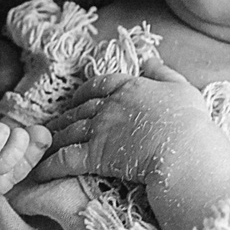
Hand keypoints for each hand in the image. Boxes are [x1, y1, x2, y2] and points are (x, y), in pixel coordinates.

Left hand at [30, 63, 221, 186]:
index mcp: (130, 87)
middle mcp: (110, 106)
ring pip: (70, 130)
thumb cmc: (190, 122)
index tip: (77, 98)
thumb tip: (150, 59)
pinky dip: (50, 164)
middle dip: (65, 115)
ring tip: (43, 144)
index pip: (100, 84)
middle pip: (80, 108)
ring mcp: (100, 130)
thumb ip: (163, 73)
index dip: (85, 91)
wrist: (184, 150)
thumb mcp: (182, 88)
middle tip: (54, 123)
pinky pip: (66, 158)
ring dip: (54, 137)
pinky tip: (39, 170)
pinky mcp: (95, 155)